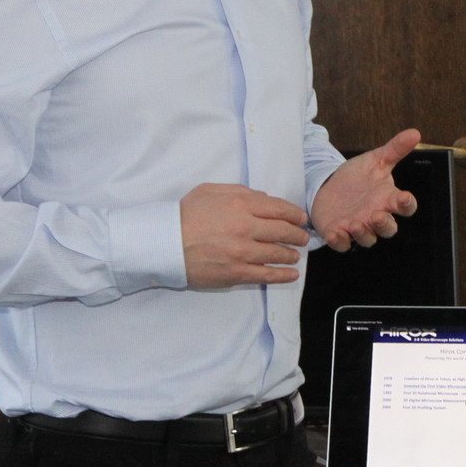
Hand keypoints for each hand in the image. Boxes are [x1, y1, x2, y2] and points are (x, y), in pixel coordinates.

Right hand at [180, 183, 310, 287]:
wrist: (162, 243)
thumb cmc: (184, 215)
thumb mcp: (210, 191)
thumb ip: (240, 191)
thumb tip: (264, 199)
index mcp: (241, 204)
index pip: (279, 209)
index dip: (295, 214)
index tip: (301, 219)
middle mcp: (245, 227)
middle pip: (283, 231)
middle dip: (298, 235)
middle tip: (303, 238)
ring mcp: (241, 252)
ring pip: (277, 253)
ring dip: (291, 255)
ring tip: (295, 256)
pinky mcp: (235, 273)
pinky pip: (265, 275)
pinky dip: (282, 275)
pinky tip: (291, 275)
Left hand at [311, 128, 421, 251]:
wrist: (329, 186)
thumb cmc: (357, 177)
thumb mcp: (375, 160)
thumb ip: (395, 149)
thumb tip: (415, 132)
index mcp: (387, 199)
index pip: (405, 206)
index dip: (407, 205)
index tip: (405, 198)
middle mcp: (375, 216)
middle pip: (388, 229)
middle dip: (385, 225)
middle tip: (378, 216)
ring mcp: (357, 227)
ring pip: (367, 239)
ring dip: (363, 234)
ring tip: (356, 223)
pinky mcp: (338, 233)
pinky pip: (341, 245)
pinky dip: (339, 242)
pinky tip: (334, 234)